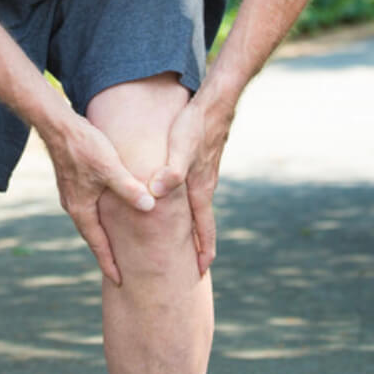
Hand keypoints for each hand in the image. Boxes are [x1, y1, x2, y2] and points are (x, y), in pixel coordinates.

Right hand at [42, 116, 154, 285]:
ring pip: (89, 221)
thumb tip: (149, 207)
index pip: (98, 244)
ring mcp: (71, 193)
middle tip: (118, 270)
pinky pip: (87, 207)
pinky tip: (107, 212)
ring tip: (115, 245)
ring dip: (101, 234)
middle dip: (105, 253)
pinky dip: (98, 217)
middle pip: (91, 236)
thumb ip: (129, 188)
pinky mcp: (72, 181)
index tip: (119, 281)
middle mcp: (74, 205)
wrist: (57, 125)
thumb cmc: (84, 146)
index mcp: (82, 208)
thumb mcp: (110, 168)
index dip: (109, 263)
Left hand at [147, 98, 231, 275]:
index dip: (203, 250)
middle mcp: (205, 184)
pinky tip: (183, 200)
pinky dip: (192, 205)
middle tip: (196, 265)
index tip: (201, 270)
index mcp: (200, 188)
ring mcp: (205, 172)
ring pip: (200, 206)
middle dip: (201, 244)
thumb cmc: (196, 125)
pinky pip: (196, 190)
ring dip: (197, 225)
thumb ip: (171, 172)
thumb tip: (157, 193)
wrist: (216, 103)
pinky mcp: (202, 161)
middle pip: (204, 222)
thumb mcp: (180, 148)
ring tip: (189, 239)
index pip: (204, 227)